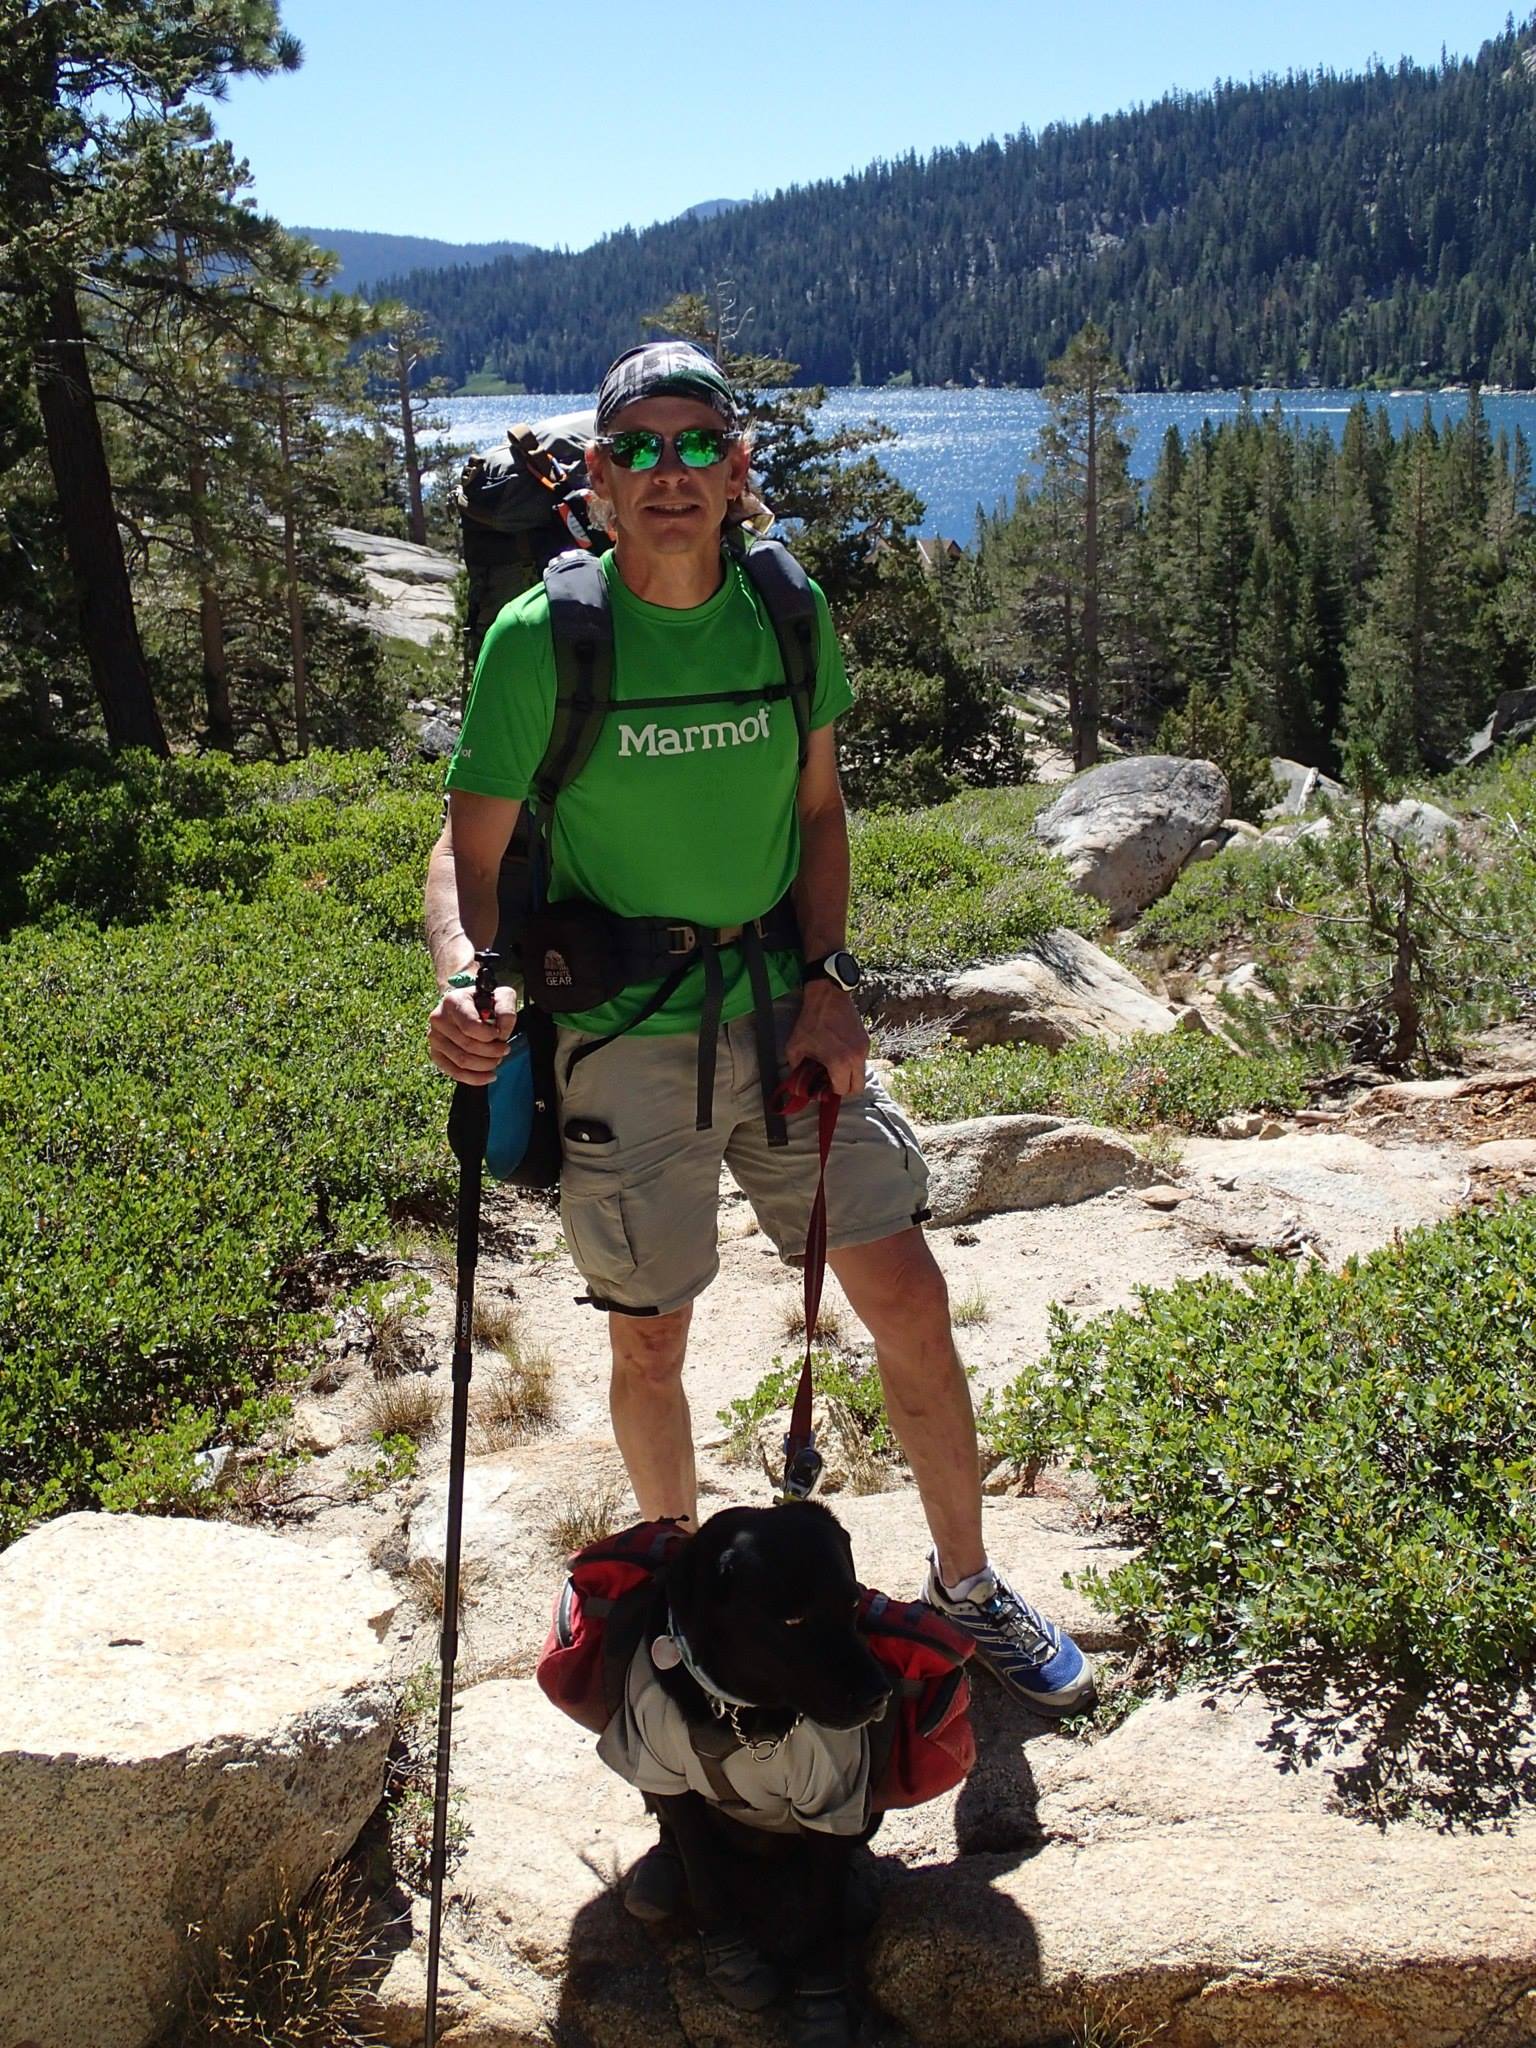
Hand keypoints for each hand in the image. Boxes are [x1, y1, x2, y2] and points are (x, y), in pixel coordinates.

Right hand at [428, 983, 516, 1084]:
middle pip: (468, 1046)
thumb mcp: (502, 996)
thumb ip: (506, 1011)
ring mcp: (435, 1038)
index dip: (490, 1036)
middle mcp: (438, 1019)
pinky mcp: (436, 1054)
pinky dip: (474, 1078)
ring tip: (497, 1060)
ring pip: (462, 1061)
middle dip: (492, 1052)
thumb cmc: (487, 1002)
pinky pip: (454, 1073)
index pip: (470, 1027)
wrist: (470, 1006)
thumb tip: (501, 1033)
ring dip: (485, 1065)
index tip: (500, 1035)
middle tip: (504, 1050)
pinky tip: (489, 1076)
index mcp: (453, 1001)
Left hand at [785, 982, 867, 1098]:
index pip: (842, 1090)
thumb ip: (797, 1069)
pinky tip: (839, 1053)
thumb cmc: (810, 1021)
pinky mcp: (866, 1041)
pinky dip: (852, 1063)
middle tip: (831, 1082)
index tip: (822, 1086)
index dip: (830, 1091)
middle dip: (845, 1089)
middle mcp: (856, 1058)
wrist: (828, 996)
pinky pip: (861, 1060)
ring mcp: (864, 1049)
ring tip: (833, 1065)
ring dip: (849, 1075)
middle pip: (858, 1088)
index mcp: (840, 1062)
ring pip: (861, 1074)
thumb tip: (799, 1082)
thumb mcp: (795, 1047)